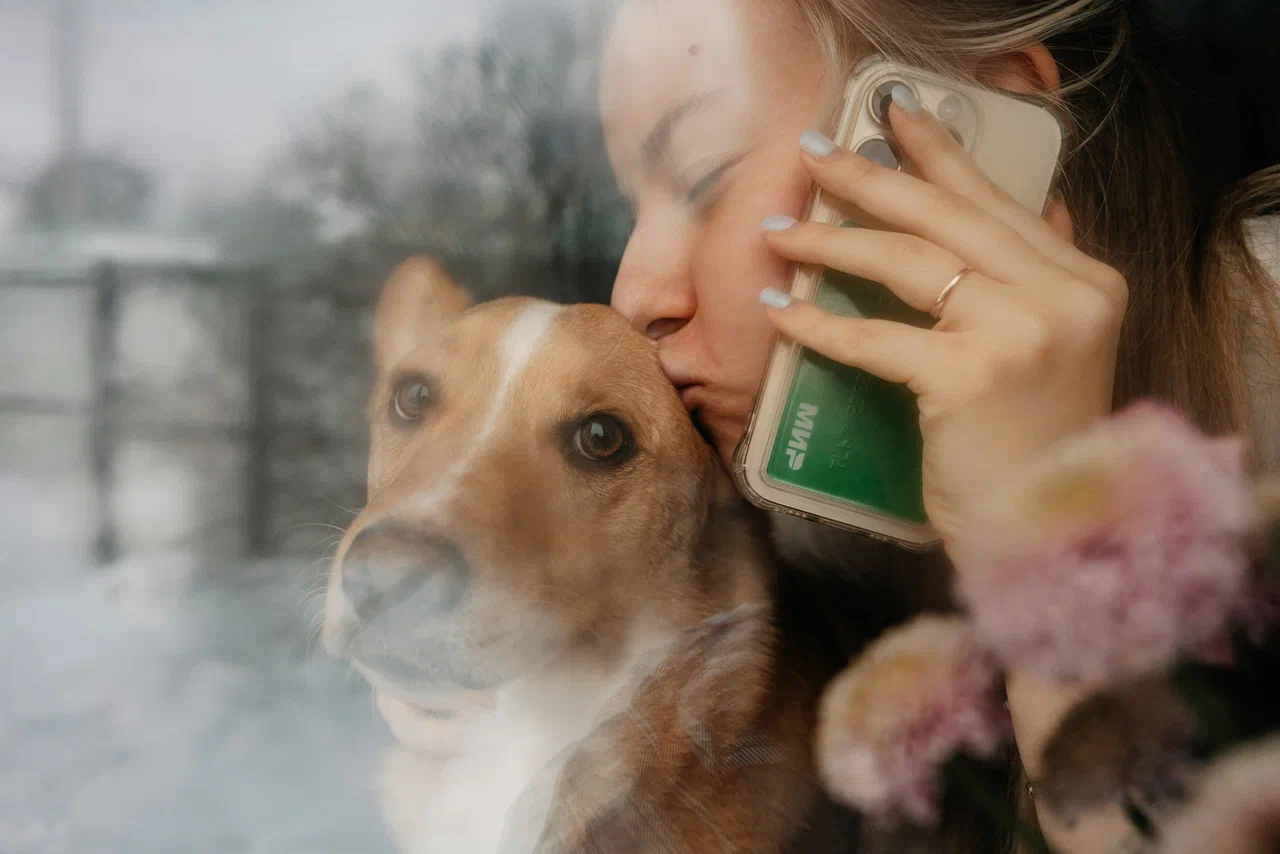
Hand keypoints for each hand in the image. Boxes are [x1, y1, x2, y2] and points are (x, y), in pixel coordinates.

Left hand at [759, 90, 1127, 554]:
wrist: (1051, 537)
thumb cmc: (1035, 451)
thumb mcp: (1057, 352)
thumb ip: (1040, 281)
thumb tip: (1032, 211)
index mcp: (1087, 282)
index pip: (998, 203)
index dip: (941, 156)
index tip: (894, 119)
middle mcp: (1064, 295)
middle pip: (949, 216)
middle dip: (873, 179)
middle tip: (815, 155)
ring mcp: (1022, 332)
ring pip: (910, 261)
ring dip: (835, 241)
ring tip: (782, 232)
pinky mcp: (972, 376)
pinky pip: (877, 336)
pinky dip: (821, 323)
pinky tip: (781, 311)